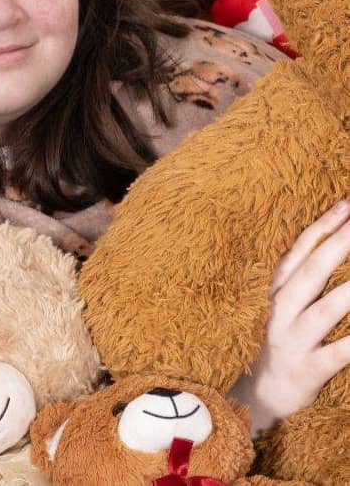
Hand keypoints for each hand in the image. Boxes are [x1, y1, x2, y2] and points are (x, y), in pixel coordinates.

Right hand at [229, 200, 349, 435]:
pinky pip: (338, 354)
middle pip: (311, 272)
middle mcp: (279, 310)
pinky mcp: (307, 370)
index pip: (299, 251)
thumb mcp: (284, 306)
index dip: (323, 226)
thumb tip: (331, 241)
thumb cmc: (283, 343)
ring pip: (324, 309)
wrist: (261, 397)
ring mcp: (291, 340)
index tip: (347, 204)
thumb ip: (304, 278)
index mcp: (275, 291)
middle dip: (339, 245)